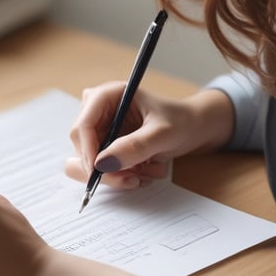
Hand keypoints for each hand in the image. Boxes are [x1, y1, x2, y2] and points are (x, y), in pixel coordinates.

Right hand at [66, 83, 233, 187]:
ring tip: (144, 172)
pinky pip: (103, 169)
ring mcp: (101, 131)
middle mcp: (99, 112)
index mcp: (108, 96)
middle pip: (83, 148)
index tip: (101, 172)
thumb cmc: (181, 122)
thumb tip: (103, 163)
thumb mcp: (162, 134)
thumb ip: (135, 147)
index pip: (82, 126)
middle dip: (107, 168)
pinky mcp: (106, 146)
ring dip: (117, 174)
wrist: (193, 129)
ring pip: (91, 163)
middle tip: (132, 179)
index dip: (87, 152)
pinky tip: (143, 170)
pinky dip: (122, 175)